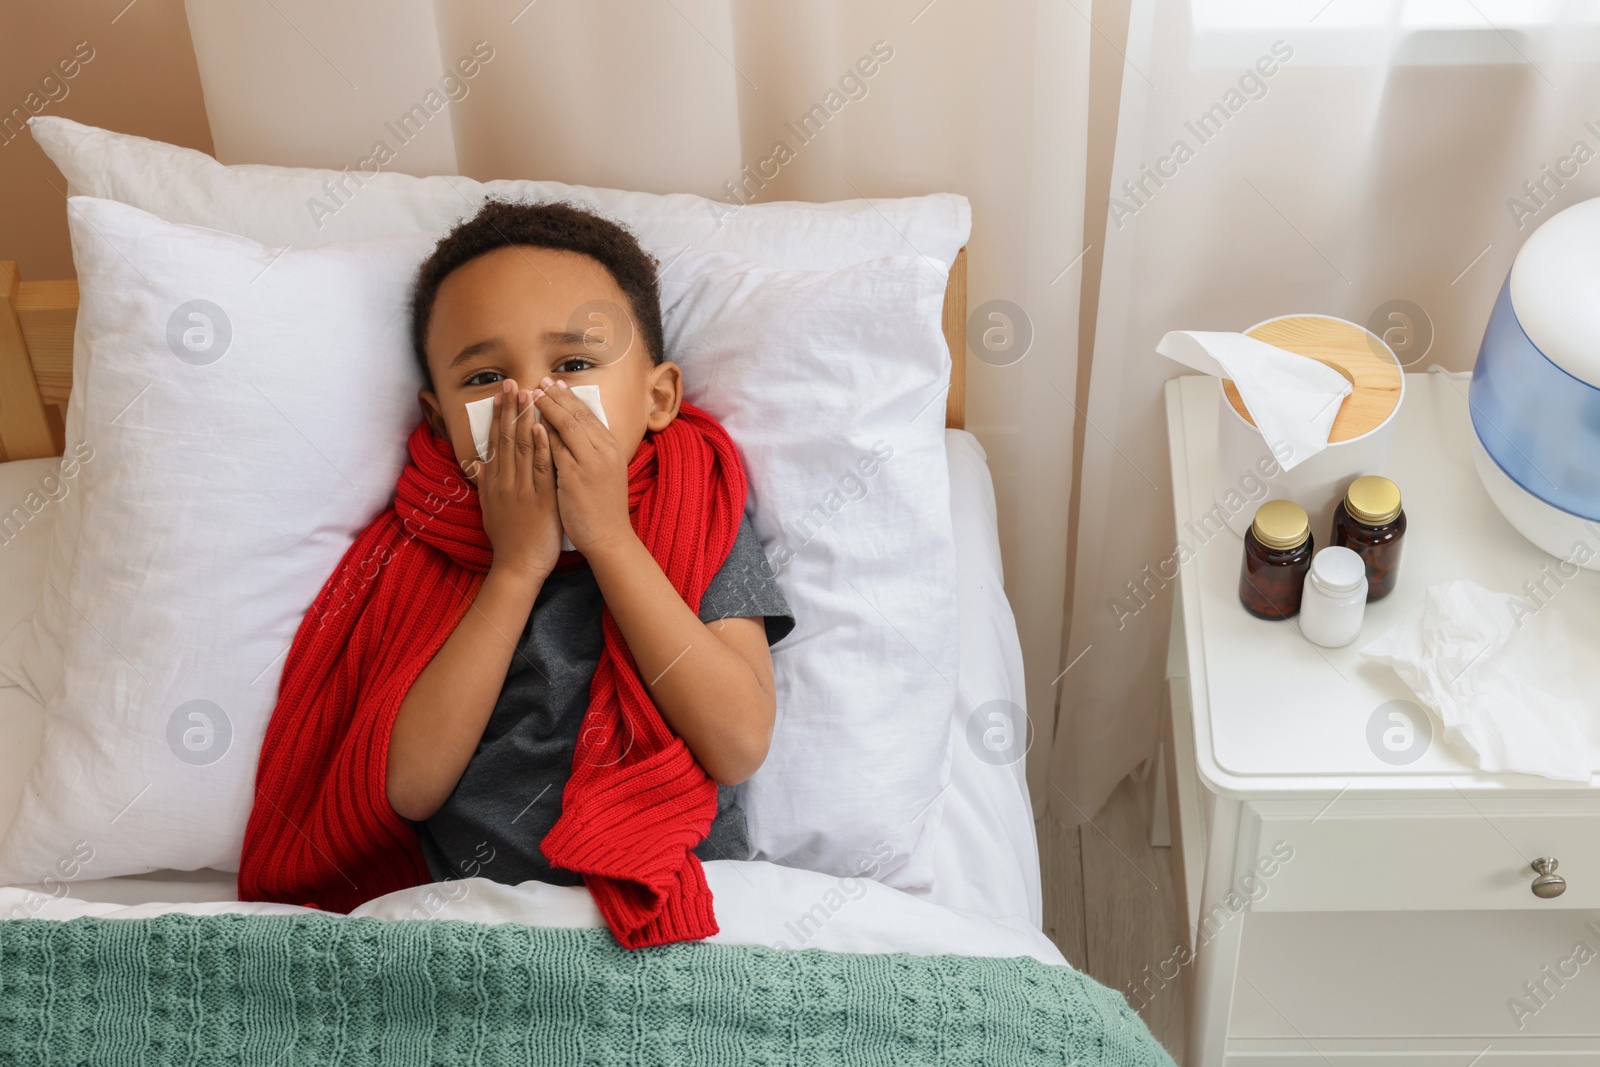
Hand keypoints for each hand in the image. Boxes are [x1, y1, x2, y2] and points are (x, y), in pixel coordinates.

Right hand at [476, 378, 561, 580]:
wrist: (517, 567)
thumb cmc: (507, 539)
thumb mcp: (489, 507)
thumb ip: (485, 483)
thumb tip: (477, 463)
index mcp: (494, 482)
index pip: (494, 441)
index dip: (498, 416)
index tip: (501, 394)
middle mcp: (504, 481)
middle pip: (505, 438)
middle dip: (509, 409)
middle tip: (512, 382)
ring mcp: (521, 489)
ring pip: (521, 448)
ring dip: (524, 419)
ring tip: (528, 394)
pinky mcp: (539, 499)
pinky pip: (540, 469)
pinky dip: (540, 447)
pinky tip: (541, 428)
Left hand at [532, 378, 632, 554]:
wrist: (609, 537)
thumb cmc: (603, 508)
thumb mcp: (604, 473)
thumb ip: (591, 451)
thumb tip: (572, 432)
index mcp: (610, 447)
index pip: (587, 414)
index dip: (568, 397)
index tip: (553, 384)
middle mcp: (603, 450)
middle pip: (576, 414)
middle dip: (556, 396)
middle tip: (538, 382)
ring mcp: (590, 462)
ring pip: (566, 426)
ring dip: (547, 408)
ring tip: (530, 394)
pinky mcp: (575, 477)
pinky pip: (556, 449)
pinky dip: (543, 434)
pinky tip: (530, 423)